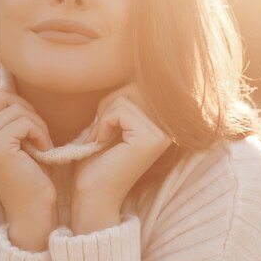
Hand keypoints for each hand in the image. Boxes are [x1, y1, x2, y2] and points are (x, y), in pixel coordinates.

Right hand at [0, 84, 57, 232]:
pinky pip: (22, 121)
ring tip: (41, 141)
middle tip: (36, 130)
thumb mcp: (9, 137)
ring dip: (35, 121)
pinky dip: (39, 131)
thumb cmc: (27, 170)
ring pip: (12, 107)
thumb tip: (5, 76)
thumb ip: (1, 113)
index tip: (19, 112)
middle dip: (23, 106)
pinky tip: (43, 148)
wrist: (32, 207)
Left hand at [73, 82, 172, 213]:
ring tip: (99, 139)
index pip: (137, 88)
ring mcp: (163, 134)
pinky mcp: (151, 139)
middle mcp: (169, 128)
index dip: (112, 103)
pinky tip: (101, 142)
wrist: (91, 194)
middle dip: (107, 107)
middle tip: (98, 133)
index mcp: (162, 123)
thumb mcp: (110, 122)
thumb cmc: (97, 161)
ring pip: (125, 99)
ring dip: (103, 118)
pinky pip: (120, 110)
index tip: (102, 129)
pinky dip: (103, 124)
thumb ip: (121, 100)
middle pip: (133, 89)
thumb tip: (118, 66)